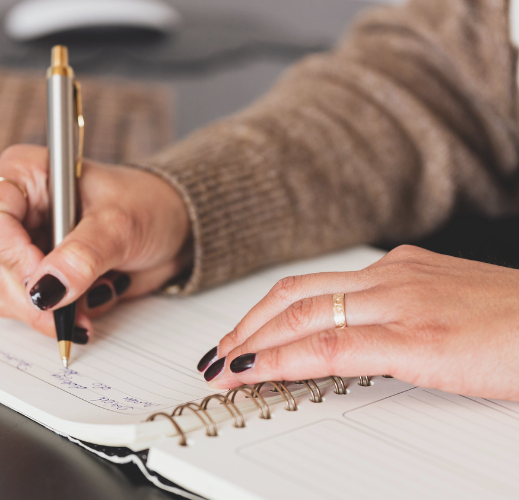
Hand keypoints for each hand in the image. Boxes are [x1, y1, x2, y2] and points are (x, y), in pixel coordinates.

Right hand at [0, 144, 190, 339]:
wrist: (174, 228)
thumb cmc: (148, 205)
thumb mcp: (120, 224)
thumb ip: (83, 255)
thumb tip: (47, 290)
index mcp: (26, 175)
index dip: (13, 256)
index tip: (48, 281)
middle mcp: (18, 210)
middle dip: (34, 297)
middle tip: (71, 310)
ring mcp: (26, 246)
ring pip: (7, 295)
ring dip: (49, 312)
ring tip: (94, 299)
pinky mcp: (40, 277)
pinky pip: (31, 310)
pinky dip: (62, 316)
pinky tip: (93, 300)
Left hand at [199, 245, 518, 401]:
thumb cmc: (516, 325)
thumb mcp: (445, 310)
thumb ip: (399, 318)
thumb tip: (358, 341)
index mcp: (397, 270)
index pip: (311, 287)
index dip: (265, 313)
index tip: (240, 336)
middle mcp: (390, 278)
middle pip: (293, 295)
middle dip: (246, 325)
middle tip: (218, 352)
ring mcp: (400, 303)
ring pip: (301, 316)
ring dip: (252, 341)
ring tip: (223, 366)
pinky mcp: (415, 338)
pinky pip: (330, 346)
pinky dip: (283, 358)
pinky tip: (256, 372)